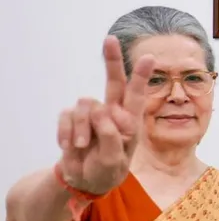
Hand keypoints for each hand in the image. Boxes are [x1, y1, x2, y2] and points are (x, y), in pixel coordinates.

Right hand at [57, 36, 152, 194]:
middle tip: (110, 40)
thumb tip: (100, 110)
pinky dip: (66, 133)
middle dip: (112, 60)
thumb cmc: (107, 170)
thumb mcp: (114, 158)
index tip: (150, 57)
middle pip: (113, 82)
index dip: (142, 76)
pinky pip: (66, 116)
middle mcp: (113, 113)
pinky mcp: (72, 118)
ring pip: (85, 105)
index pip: (138, 95)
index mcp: (130, 122)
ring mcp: (92, 114)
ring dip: (82, 129)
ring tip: (84, 147)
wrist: (84, 180)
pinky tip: (70, 147)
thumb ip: (110, 135)